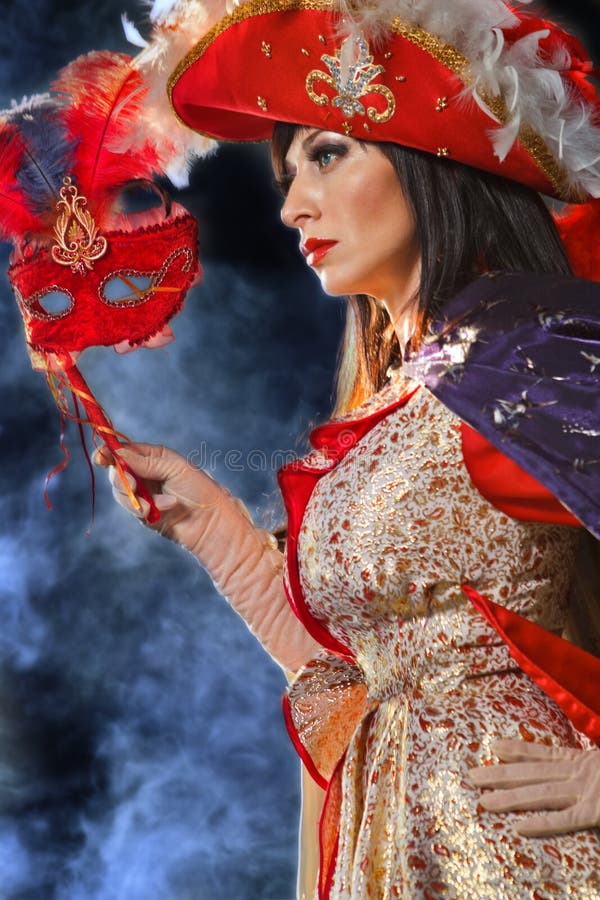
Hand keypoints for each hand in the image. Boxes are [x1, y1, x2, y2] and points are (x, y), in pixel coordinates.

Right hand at [94, 442, 233, 552]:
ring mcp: (143, 493)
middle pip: (116, 471)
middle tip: (133, 485)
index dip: (108, 452)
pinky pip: (131, 508)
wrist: (210, 521)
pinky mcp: (143, 512)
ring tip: (155, 504)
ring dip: (134, 498)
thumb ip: (146, 461)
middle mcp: (145, 473)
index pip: (124, 450)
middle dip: (121, 478)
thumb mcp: (174, 468)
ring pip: (120, 491)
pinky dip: (142, 509)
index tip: (100, 456)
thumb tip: (118, 453)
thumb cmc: (199, 489)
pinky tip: (159, 510)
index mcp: (154, 456)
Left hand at [469, 738, 599, 835]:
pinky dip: (543, 823)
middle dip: (501, 774)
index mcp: (584, 761)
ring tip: (483, 802)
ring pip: (542, 794)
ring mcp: (588, 791)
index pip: (544, 755)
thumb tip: (567, 778)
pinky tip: (518, 827)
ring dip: (511, 798)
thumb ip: (586, 773)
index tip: (494, 746)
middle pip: (533, 772)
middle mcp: (581, 772)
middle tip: (472, 775)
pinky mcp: (597, 811)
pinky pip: (566, 820)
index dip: (518, 750)